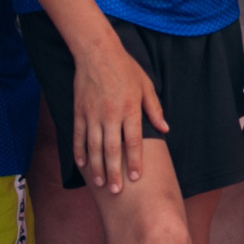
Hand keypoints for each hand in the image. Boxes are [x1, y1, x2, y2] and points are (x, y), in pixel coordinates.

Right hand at [74, 31, 165, 192]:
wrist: (97, 53)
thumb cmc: (127, 69)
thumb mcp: (147, 86)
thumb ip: (154, 109)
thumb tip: (165, 129)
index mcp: (130, 110)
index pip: (133, 142)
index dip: (134, 161)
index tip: (135, 177)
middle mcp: (111, 115)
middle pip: (113, 150)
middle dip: (114, 172)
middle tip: (116, 190)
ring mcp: (92, 115)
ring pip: (93, 147)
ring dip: (96, 167)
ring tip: (100, 183)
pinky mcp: (79, 112)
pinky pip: (77, 136)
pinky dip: (79, 151)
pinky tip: (82, 164)